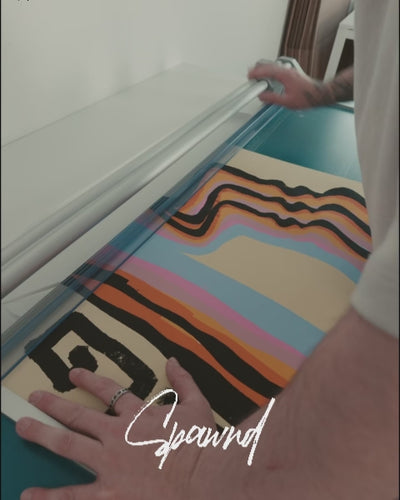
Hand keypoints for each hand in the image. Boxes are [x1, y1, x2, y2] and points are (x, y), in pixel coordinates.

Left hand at [16, 358, 215, 499]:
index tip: (74, 374)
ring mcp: (110, 464)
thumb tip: (173, 360)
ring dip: (43, 435)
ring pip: (69, 446)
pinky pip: (75, 496)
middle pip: (79, 416)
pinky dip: (51, 496)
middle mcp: (118, 436)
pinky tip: (29, 495)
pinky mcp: (111, 493)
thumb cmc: (201, 444)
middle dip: (54, 405)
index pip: (109, 391)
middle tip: (34, 398)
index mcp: (138, 415)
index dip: (90, 381)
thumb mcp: (197, 406)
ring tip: (22, 427)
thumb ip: (183, 381)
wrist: (205, 478)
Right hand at [248, 63, 333, 109]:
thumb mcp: (287, 102)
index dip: (257, 73)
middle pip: (269, 65)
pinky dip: (270, 71)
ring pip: (273, 66)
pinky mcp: (292, 73)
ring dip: (264, 69)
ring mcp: (290, 71)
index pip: (267, 71)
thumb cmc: (306, 97)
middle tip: (250, 74)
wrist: (318, 95)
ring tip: (257, 74)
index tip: (249, 75)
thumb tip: (262, 96)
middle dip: (258, 69)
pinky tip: (268, 76)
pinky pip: (278, 69)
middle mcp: (287, 71)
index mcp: (285, 76)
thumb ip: (273, 98)